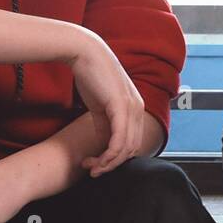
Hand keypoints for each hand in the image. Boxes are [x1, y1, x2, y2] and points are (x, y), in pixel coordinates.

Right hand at [68, 31, 147, 175]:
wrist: (84, 51)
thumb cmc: (90, 75)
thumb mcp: (100, 104)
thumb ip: (105, 123)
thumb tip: (104, 142)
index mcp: (136, 108)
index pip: (132, 142)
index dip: (116, 158)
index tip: (97, 164)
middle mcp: (138, 109)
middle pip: (131, 149)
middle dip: (112, 165)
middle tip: (93, 171)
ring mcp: (132, 108)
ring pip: (126, 148)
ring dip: (108, 163)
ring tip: (91, 167)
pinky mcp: (121, 106)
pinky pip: (119, 139)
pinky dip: (108, 154)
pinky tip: (95, 159)